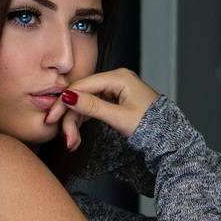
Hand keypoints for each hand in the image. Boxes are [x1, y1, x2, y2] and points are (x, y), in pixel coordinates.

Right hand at [45, 68, 159, 151]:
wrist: (168, 139)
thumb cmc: (152, 127)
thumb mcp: (120, 118)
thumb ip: (93, 107)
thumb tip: (68, 97)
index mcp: (119, 77)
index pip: (82, 86)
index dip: (64, 102)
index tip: (51, 118)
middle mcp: (115, 80)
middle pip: (82, 95)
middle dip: (71, 118)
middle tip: (64, 138)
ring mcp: (114, 90)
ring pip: (85, 104)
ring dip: (76, 123)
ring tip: (72, 142)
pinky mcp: (114, 100)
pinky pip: (93, 108)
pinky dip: (84, 122)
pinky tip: (77, 137)